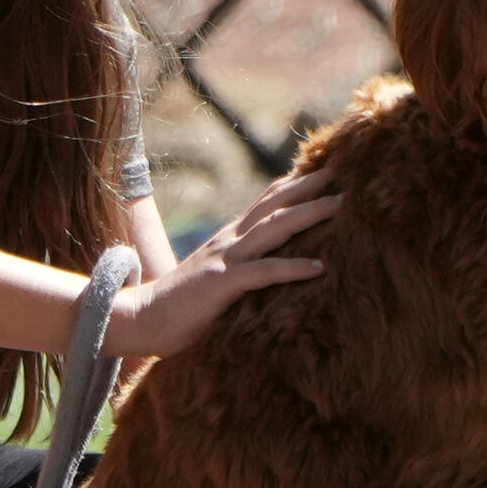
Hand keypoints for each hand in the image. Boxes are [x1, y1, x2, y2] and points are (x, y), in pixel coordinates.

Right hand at [103, 169, 335, 358]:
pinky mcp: (221, 285)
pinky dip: (292, 268)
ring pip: (274, 228)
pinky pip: (263, 273)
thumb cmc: (183, 305)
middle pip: (275, 204)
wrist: (143, 319)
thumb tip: (272, 263)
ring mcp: (225, 260)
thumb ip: (241, 265)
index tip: (325, 168)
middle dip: (310, 186)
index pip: (267, 201)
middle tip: (343, 170)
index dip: (296, 183)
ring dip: (309, 214)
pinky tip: (319, 268)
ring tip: (341, 204)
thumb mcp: (217, 275)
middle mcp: (230, 240)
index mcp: (230, 237)